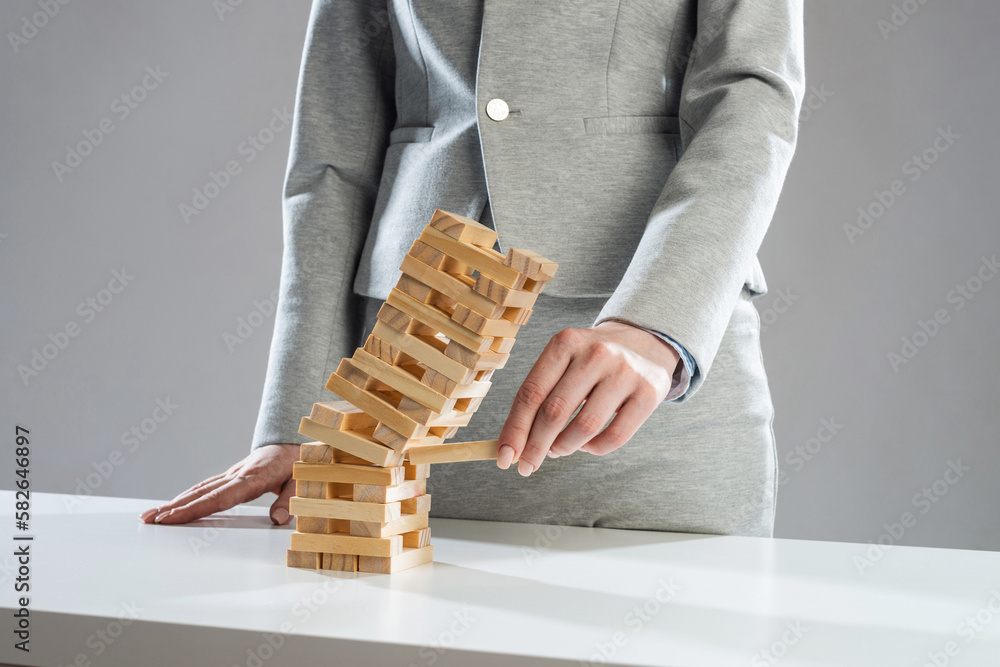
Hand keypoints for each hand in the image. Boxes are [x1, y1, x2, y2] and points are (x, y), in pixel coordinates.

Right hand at [139, 443, 300, 524]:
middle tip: (147, 520)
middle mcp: (238, 474)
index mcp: (254, 477)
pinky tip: (174, 506)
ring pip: (200, 489)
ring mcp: (233, 474)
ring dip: (175, 502)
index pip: (219, 497)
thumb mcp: (303, 481)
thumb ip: (291, 500)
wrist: (298, 442)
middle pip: (201, 493)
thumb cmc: (301, 463)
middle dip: (173, 507)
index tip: (171, 517)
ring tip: (151, 516)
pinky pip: (206, 487)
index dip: (194, 509)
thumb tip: (277, 519)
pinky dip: (188, 497)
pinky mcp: (232, 476)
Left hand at [495, 322, 678, 475]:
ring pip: (584, 427)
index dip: (515, 429)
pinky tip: (585, 446)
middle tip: (527, 465)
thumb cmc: (591, 361)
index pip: (531, 393)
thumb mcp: (564, 361)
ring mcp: (625, 372)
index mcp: (565, 343)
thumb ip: (539, 396)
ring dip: (564, 448)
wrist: (644, 343)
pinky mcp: (648, 393)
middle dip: (535, 446)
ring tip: (557, 449)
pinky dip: (593, 449)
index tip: (504, 456)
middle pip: (554, 412)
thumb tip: (513, 445)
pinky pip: (614, 437)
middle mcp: (596, 354)